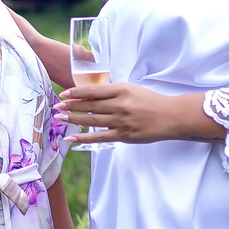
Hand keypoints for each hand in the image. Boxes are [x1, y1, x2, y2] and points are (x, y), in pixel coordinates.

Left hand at [56, 83, 225, 145]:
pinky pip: (99, 137)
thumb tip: (90, 96)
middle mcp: (120, 105)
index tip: (64, 94)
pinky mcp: (123, 135)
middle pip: (89, 106)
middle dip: (70, 106)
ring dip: (73, 120)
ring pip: (91, 121)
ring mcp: (121, 121)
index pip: (93, 91)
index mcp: (121, 90)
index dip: (76, 93)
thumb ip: (112, 92)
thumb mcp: (131, 90)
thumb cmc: (150, 101)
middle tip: (57, 107)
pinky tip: (72, 138)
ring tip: (60, 118)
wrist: (171, 116)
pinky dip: (84, 138)